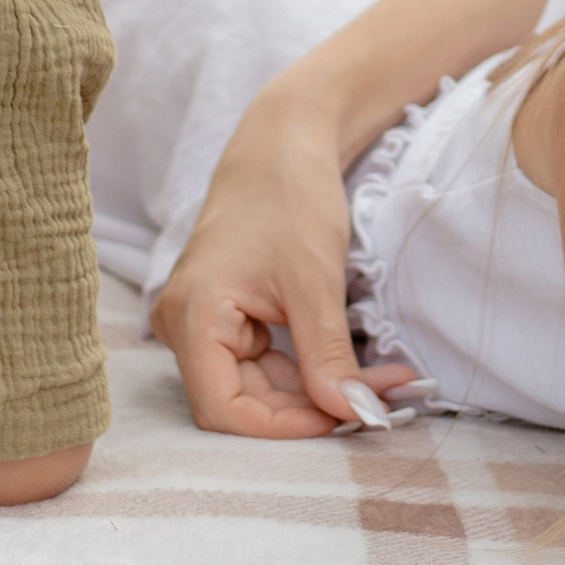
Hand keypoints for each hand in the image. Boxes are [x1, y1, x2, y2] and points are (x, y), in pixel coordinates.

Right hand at [150, 81, 414, 436]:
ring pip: (258, 383)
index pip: (224, 410)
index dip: (284, 426)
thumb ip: (327, 356)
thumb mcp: (315, 281)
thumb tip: (354, 415)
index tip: (346, 418)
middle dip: (313, 405)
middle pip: (242, 399)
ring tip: (381, 380)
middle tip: (381, 399)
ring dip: (316, 388)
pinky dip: (307, 365)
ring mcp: (202, 319)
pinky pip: (262, 360)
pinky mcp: (224, 312)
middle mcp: (183, 323)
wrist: (286, 138)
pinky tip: (352, 364)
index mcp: (190, 316)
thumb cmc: (291, 195)